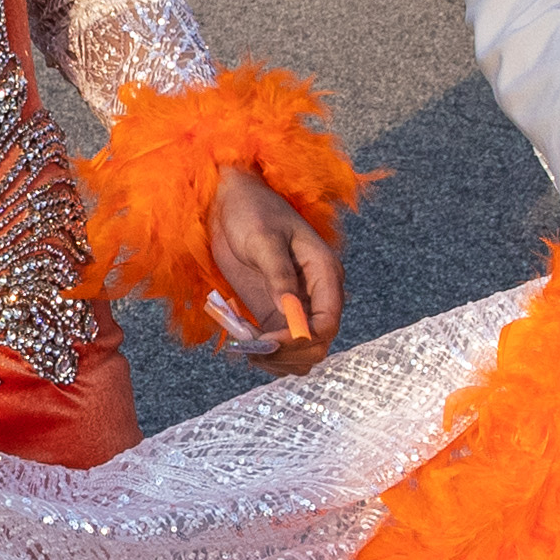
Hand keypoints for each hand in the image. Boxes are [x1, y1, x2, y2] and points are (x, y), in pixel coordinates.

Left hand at [202, 166, 345, 376]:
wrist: (232, 199)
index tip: (268, 339)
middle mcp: (315, 295)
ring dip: (275, 359)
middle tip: (252, 346)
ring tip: (245, 344)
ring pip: (300, 353)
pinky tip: (244, 342)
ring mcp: (294, 306)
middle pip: (316, 345)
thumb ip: (278, 276)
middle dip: (286, 353)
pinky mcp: (273, 312)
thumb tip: (288, 312)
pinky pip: (279, 347)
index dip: (300, 340)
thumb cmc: (252, 209)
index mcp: (324, 274)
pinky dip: (263, 353)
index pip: (327, 323)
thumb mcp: (264, 239)